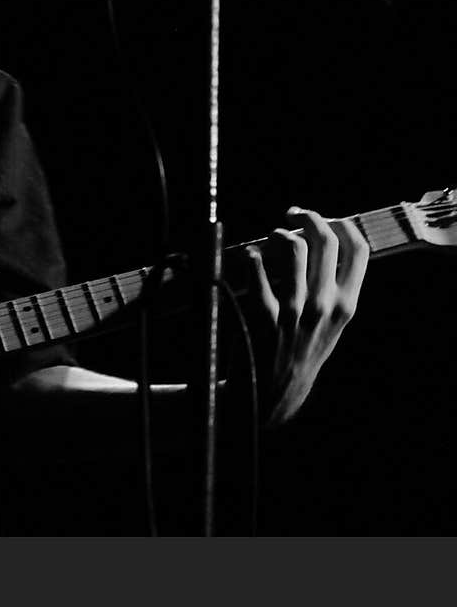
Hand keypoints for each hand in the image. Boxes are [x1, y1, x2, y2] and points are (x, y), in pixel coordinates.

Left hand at [246, 206, 368, 426]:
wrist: (273, 395)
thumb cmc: (301, 351)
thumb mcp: (331, 325)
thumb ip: (335, 287)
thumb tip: (324, 237)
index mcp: (346, 306)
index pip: (359, 249)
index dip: (341, 223)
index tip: (325, 218)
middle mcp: (324, 306)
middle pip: (325, 238)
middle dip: (308, 216)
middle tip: (292, 214)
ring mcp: (294, 310)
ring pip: (293, 246)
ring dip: (278, 234)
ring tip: (271, 240)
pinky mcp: (264, 315)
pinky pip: (257, 266)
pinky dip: (252, 255)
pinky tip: (251, 259)